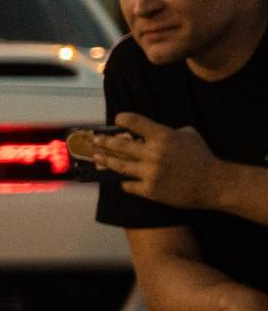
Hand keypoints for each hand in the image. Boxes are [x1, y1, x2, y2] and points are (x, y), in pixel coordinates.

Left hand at [92, 113, 223, 210]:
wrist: (214, 184)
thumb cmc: (202, 157)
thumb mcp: (189, 135)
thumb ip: (168, 131)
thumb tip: (148, 131)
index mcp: (164, 136)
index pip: (136, 122)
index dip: (124, 119)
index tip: (117, 119)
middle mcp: (154, 153)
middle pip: (120, 145)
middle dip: (104, 142)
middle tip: (95, 140)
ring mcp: (150, 173)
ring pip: (119, 166)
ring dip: (106, 161)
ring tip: (96, 157)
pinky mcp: (150, 190)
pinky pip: (129, 185)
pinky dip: (125, 182)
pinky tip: (121, 179)